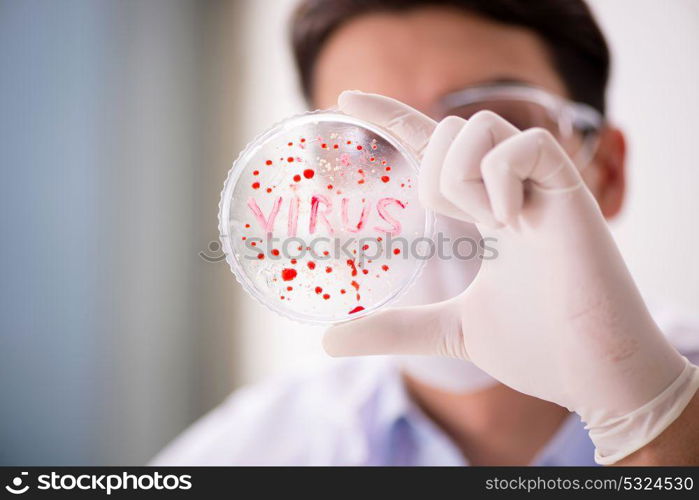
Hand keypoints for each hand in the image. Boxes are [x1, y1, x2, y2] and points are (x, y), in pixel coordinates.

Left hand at [324, 90, 698, 463]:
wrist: (594, 376)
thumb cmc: (536, 348)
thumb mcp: (449, 331)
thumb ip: (395, 328)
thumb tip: (329, 342)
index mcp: (486, 210)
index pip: (431, 147)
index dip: (390, 118)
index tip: (346, 100)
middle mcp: (511, 190)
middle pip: (451, 127)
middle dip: (432, 172)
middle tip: (459, 221)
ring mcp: (541, 188)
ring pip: (479, 127)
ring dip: (463, 177)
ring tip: (491, 224)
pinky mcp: (571, 193)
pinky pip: (522, 147)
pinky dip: (501, 181)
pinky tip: (512, 223)